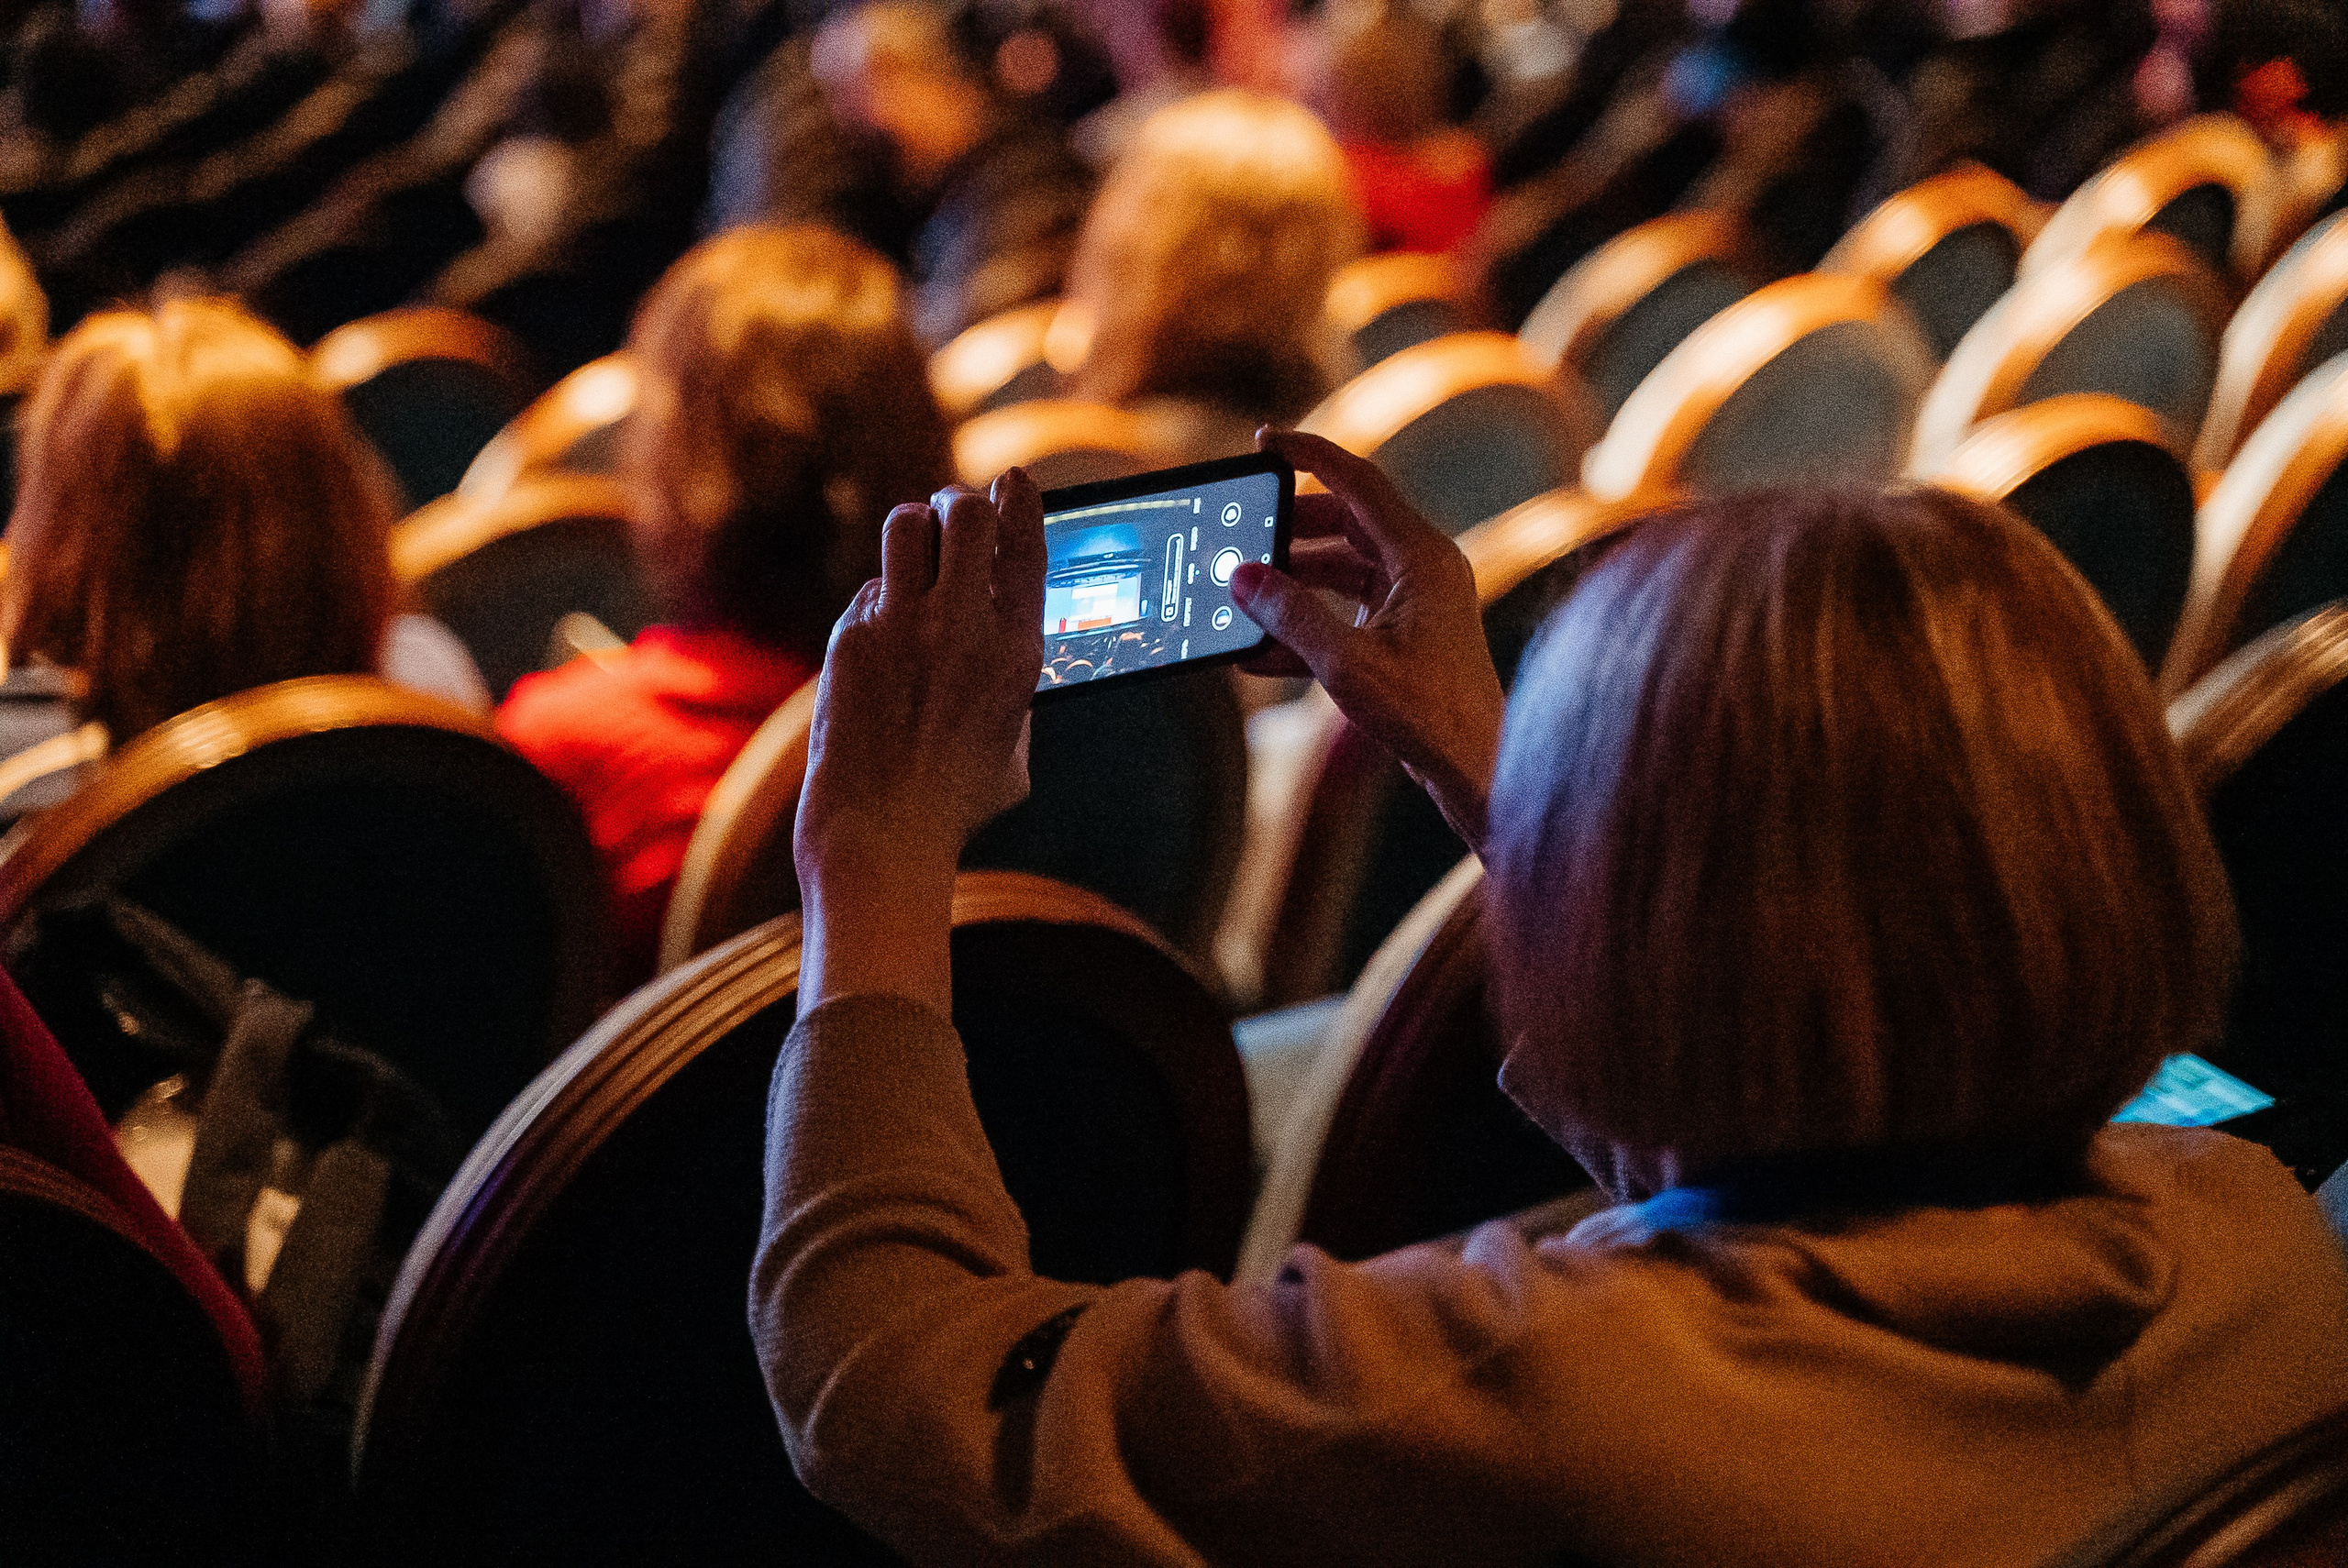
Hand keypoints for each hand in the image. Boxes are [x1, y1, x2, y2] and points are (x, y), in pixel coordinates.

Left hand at [793, 471, 1046, 1014]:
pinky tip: (880, 641)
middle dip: (961, 505)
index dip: (1021, 499)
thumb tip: (1005, 643)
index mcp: (1018, 652)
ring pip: (907, 525)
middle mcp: (964, 627)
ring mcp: (903, 627)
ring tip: (916, 556)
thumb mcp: (1014, 746)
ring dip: (916, 531)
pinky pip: (870, 590)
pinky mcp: (852, 638)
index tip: (1014, 479)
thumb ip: (1013, 687)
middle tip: (956, 518)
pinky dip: (879, 603)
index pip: (1025, 543)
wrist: (880, 833)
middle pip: (964, 511)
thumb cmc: (955, 804)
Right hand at [1232, 430, 1504, 852]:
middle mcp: (1423, 569)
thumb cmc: (1431, 716)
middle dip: (1287, 529)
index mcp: (1422, 556)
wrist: (1480, 771)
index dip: (1308, 455)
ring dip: (1291, 583)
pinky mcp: (1405, 637)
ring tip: (1241, 595)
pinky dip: (1305, 626)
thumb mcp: (1347, 663)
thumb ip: (1290, 616)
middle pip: (1344, 522)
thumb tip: (1243, 577)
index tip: (1263, 442)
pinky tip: (1257, 651)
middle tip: (1240, 534)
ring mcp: (1416, 603)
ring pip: (1340, 570)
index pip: (1356, 481)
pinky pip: (1345, 613)